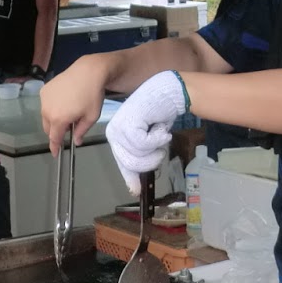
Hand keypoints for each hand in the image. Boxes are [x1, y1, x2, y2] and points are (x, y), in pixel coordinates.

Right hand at [40, 53, 114, 150]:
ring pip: (45, 116)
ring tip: (68, 112)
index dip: (54, 147)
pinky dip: (52, 107)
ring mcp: (44, 99)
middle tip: (70, 127)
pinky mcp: (44, 89)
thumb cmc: (92, 96)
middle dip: (56, 131)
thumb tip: (76, 141)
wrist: (88, 72)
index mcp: (58, 119)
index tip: (55, 153)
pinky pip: (46, 104)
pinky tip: (64, 101)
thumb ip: (81, 131)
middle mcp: (47, 110)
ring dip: (54, 119)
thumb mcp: (91, 117)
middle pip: (48, 128)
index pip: (54, 138)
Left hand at [103, 72, 188, 195]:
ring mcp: (119, 128)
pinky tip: (162, 129)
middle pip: (131, 164)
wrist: (168, 91)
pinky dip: (158, 139)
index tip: (135, 190)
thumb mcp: (149, 140)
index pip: (122, 164)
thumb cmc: (160, 114)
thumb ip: (140, 159)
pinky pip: (144, 145)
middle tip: (161, 149)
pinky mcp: (128, 124)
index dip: (131, 177)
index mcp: (116, 137)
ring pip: (139, 155)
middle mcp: (113, 133)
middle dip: (151, 160)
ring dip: (157, 148)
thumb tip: (134, 191)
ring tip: (161, 133)